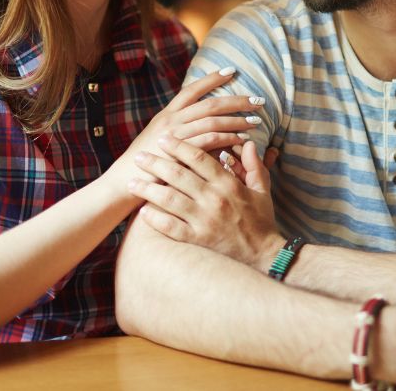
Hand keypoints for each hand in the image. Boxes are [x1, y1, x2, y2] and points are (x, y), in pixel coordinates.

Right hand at [102, 68, 262, 200]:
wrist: (124, 184)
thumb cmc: (144, 167)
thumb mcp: (160, 142)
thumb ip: (180, 133)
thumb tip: (206, 128)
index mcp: (166, 115)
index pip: (192, 90)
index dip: (212, 79)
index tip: (231, 71)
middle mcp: (171, 120)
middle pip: (209, 103)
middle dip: (235, 100)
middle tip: (258, 99)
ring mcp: (175, 134)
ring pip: (212, 119)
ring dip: (237, 119)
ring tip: (256, 120)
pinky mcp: (180, 151)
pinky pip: (210, 139)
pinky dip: (228, 137)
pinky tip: (242, 139)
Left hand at [128, 136, 282, 267]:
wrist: (263, 256)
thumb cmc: (261, 220)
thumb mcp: (262, 190)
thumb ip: (254, 165)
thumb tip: (248, 143)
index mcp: (228, 184)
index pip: (199, 158)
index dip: (179, 146)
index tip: (164, 139)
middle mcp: (214, 199)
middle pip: (178, 175)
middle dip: (155, 163)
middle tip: (139, 156)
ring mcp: (204, 220)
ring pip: (169, 199)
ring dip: (148, 189)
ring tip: (131, 182)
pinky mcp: (198, 239)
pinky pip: (171, 227)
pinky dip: (155, 219)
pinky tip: (142, 212)